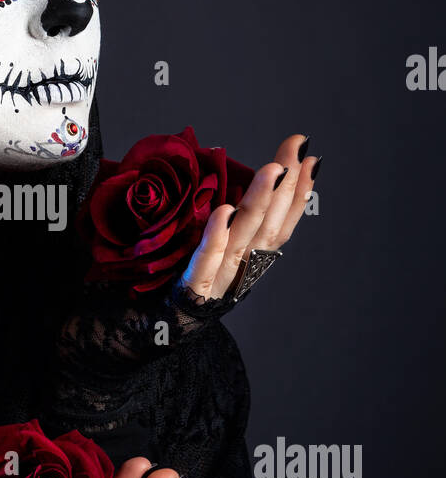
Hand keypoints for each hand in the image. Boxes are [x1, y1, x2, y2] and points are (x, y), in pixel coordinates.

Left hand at [180, 132, 319, 301]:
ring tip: (272, 170)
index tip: (309, 156)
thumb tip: (251, 177)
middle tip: (297, 149)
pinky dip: (217, 236)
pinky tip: (224, 212)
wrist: (167, 327)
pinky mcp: (193, 286)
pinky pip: (206, 260)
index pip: (281, 220)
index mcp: (253, 257)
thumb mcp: (221, 246)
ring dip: (259, 201)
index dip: (298, 191)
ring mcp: (221, 276)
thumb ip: (238, 218)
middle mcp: (243, 266)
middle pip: (269, 223)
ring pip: (244, 236)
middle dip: (286, 185)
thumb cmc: (196, 280)